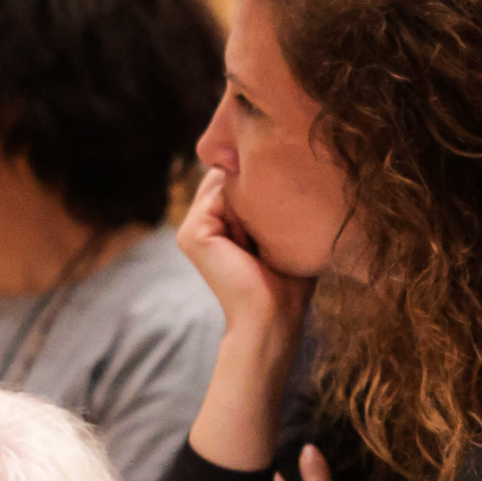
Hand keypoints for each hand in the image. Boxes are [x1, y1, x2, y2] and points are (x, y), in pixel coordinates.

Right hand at [179, 165, 310, 344]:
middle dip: (260, 184)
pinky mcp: (192, 233)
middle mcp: (201, 220)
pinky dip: (247, 210)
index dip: (266, 177)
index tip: (289, 202)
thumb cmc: (289, 280)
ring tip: (265, 238)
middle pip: (231, 175)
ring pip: (228, 181)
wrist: (274, 317)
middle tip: (280, 223)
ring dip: (256, 199)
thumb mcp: (284, 229)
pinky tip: (255, 242)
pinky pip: (221, 195)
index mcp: (217, 221)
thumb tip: (281, 163)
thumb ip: (274, 198)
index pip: (238, 176)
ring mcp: (191, 226)